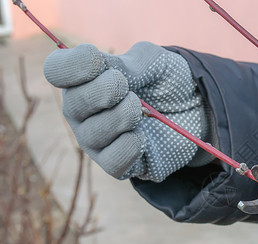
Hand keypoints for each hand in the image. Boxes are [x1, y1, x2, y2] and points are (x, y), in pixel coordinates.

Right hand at [44, 42, 208, 181]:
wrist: (195, 109)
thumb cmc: (167, 81)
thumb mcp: (154, 61)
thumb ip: (130, 63)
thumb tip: (110, 73)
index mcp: (84, 78)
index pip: (57, 70)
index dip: (74, 66)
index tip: (100, 62)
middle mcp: (82, 111)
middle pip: (73, 104)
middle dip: (105, 91)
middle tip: (130, 90)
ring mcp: (96, 140)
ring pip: (93, 134)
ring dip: (122, 118)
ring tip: (141, 112)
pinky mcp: (116, 164)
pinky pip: (112, 162)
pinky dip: (129, 147)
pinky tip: (143, 137)